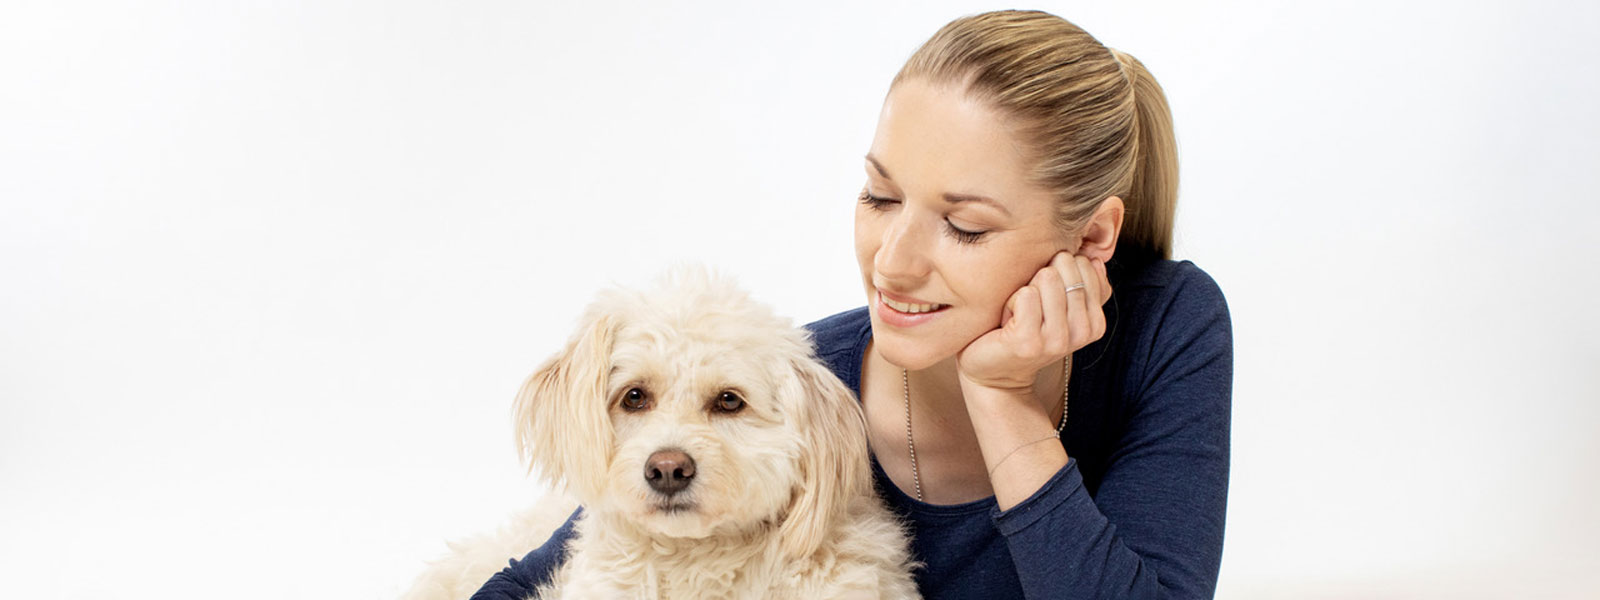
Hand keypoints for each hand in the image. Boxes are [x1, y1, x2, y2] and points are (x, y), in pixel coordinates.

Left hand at [955, 252, 1111, 391]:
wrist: (996, 372)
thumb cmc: (1026, 331)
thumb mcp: (1060, 309)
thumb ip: (1083, 285)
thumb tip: (1095, 259)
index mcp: (1095, 323)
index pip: (1086, 265)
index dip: (1059, 270)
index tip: (1047, 298)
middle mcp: (1081, 333)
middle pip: (1065, 267)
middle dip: (1041, 277)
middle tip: (1031, 306)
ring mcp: (1056, 339)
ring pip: (1046, 278)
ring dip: (1025, 289)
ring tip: (1020, 314)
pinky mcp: (1029, 341)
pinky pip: (1025, 294)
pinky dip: (1011, 301)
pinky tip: (1009, 321)